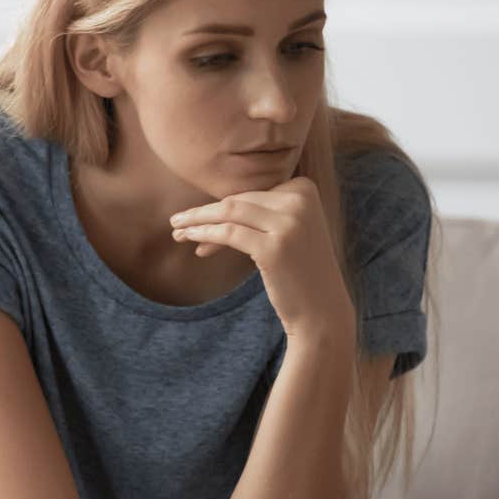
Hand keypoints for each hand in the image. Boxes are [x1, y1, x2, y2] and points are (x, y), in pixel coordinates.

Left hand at [170, 177, 354, 343]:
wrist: (322, 309)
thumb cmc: (298, 271)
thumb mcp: (285, 231)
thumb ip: (259, 213)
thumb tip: (210, 207)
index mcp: (304, 188)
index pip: (251, 192)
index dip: (222, 207)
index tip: (200, 222)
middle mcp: (300, 201)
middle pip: (238, 200)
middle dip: (204, 213)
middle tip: (177, 222)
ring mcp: (288, 223)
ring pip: (229, 212)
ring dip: (197, 221)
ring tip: (176, 231)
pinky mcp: (274, 247)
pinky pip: (228, 233)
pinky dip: (204, 235)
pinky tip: (190, 241)